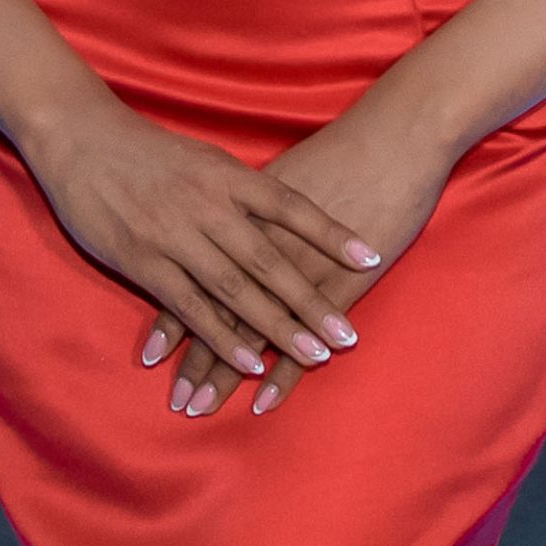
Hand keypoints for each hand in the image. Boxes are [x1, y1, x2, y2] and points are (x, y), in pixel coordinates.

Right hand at [25, 96, 383, 385]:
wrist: (81, 138)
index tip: (372, 255)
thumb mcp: (204, 159)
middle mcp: (208, 206)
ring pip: (236, 290)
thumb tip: (283, 214)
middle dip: (312, 301)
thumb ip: (240, 190)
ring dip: (276, 327)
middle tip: (347, 336)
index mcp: (228, 176)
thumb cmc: (147, 151)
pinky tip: (249, 362)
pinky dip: (221, 337)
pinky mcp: (144, 261)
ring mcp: (175, 236)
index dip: (331, 233)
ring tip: (313, 356)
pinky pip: (191, 306)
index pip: (291, 207)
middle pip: (270, 261)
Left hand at [145, 85, 456, 421]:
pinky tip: (263, 401)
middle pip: (215, 309)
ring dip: (224, 373)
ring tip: (198, 409)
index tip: (150, 357)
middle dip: (192, 358)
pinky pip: (303, 333)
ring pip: (250, 327)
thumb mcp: (283, 175)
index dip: (173, 320)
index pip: (194, 276)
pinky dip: (282, 371)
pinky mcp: (335, 282)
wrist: (395, 137)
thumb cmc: (344, 152)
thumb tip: (227, 228)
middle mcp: (258, 244)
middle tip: (173, 400)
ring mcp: (296, 266)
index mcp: (240, 217)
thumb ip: (252, 206)